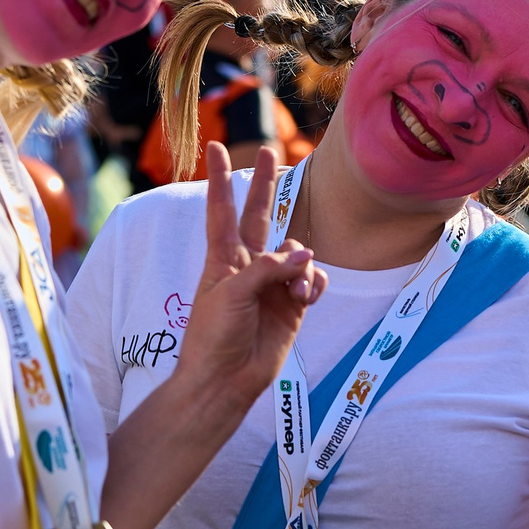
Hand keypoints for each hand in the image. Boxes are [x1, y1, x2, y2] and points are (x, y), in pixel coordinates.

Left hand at [172, 145, 323, 421]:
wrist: (226, 381)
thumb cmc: (214, 336)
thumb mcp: (231, 294)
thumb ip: (267, 268)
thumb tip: (306, 255)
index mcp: (222, 259)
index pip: (221, 210)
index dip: (219, 179)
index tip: (214, 148)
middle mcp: (247, 266)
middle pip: (258, 215)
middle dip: (263, 185)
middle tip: (269, 152)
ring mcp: (271, 284)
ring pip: (297, 253)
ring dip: (301, 264)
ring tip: (296, 288)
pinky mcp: (292, 305)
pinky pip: (313, 280)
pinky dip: (314, 284)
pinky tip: (307, 298)